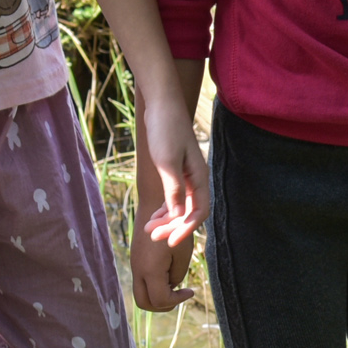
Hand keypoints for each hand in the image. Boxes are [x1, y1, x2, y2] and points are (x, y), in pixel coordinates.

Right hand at [129, 209, 197, 311]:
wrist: (155, 205)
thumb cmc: (174, 226)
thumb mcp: (183, 253)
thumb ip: (178, 274)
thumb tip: (171, 285)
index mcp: (150, 271)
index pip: (160, 300)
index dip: (177, 301)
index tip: (190, 291)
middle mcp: (138, 271)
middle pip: (144, 303)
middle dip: (162, 305)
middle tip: (178, 296)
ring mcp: (134, 266)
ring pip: (141, 294)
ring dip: (157, 296)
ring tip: (174, 286)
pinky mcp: (136, 261)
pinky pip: (142, 282)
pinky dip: (154, 286)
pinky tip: (168, 274)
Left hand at [135, 121, 202, 261]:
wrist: (161, 103)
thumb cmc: (165, 129)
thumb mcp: (167, 162)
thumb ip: (174, 189)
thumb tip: (179, 215)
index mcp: (199, 177)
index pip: (199, 212)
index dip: (186, 229)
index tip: (170, 243)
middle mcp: (197, 178)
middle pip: (190, 212)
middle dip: (173, 226)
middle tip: (152, 237)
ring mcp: (187, 174)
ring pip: (182, 206)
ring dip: (167, 219)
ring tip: (149, 229)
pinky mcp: (177, 169)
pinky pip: (175, 196)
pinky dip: (165, 208)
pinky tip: (154, 216)